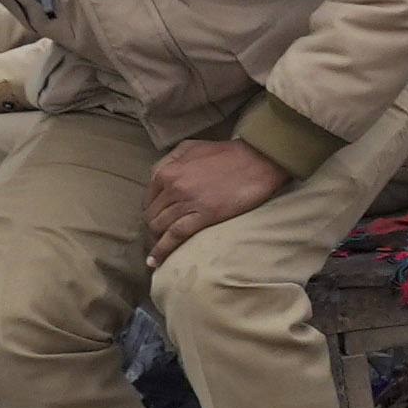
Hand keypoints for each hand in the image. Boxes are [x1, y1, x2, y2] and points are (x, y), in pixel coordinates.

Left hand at [144, 135, 282, 253]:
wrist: (259, 159)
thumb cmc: (227, 153)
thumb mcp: (191, 147)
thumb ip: (168, 160)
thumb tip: (155, 176)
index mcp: (168, 171)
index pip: (147, 200)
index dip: (151, 212)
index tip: (157, 220)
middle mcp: (173, 186)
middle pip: (151, 215)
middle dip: (153, 228)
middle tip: (160, 236)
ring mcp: (187, 202)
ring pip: (160, 227)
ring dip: (157, 240)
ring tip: (160, 249)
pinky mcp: (204, 215)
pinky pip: (175, 235)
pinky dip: (162, 250)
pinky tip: (155, 261)